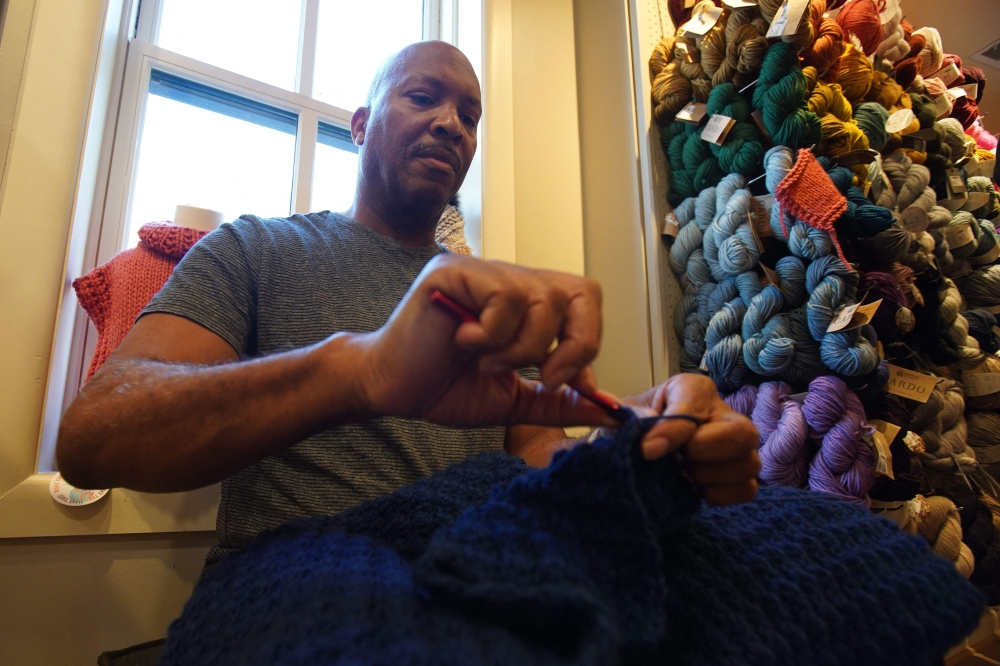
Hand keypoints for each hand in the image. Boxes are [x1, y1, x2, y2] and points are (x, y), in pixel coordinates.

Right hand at [350, 253, 617, 428]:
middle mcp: (510, 278)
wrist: (389, 389)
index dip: (586, 343)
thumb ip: (558, 401)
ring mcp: (482, 271)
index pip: (587, 301)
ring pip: (542, 299)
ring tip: (486, 361)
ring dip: (520, 348)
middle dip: (573, 343)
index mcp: (527, 303)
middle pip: (581, 291)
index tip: (562, 383)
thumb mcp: (513, 400)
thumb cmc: (443, 387)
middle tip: (543, 376)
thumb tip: (608, 411)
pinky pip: (503, 296)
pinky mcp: (454, 270)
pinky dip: (492, 334)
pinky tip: (463, 342)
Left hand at [622, 373, 759, 504]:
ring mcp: (739, 445)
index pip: (695, 407)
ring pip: (748, 465)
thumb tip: (648, 440)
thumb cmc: (635, 424)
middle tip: (676, 459)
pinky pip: (746, 489)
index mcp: (694, 389)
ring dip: (707, 476)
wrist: (641, 445)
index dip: (672, 430)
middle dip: (704, 453)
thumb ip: (631, 420)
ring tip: (680, 471)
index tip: (646, 449)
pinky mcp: (741, 474)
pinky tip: (692, 485)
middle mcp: (724, 412)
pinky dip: (718, 494)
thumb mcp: (626, 416)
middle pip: (743, 434)